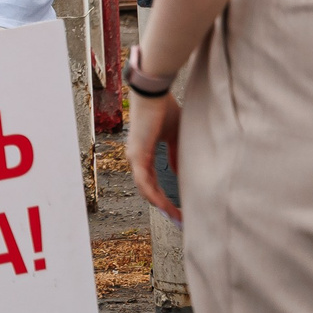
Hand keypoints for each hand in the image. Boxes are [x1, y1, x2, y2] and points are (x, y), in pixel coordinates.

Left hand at [124, 92, 182, 223]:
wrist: (154, 93)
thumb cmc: (164, 109)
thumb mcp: (174, 136)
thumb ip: (176, 154)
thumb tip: (177, 172)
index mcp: (143, 154)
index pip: (151, 182)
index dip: (164, 196)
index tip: (177, 208)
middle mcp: (136, 158)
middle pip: (148, 190)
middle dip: (163, 206)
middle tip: (178, 219)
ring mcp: (134, 157)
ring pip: (146, 189)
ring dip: (160, 204)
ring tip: (175, 216)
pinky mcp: (137, 154)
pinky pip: (144, 181)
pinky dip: (154, 194)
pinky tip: (164, 205)